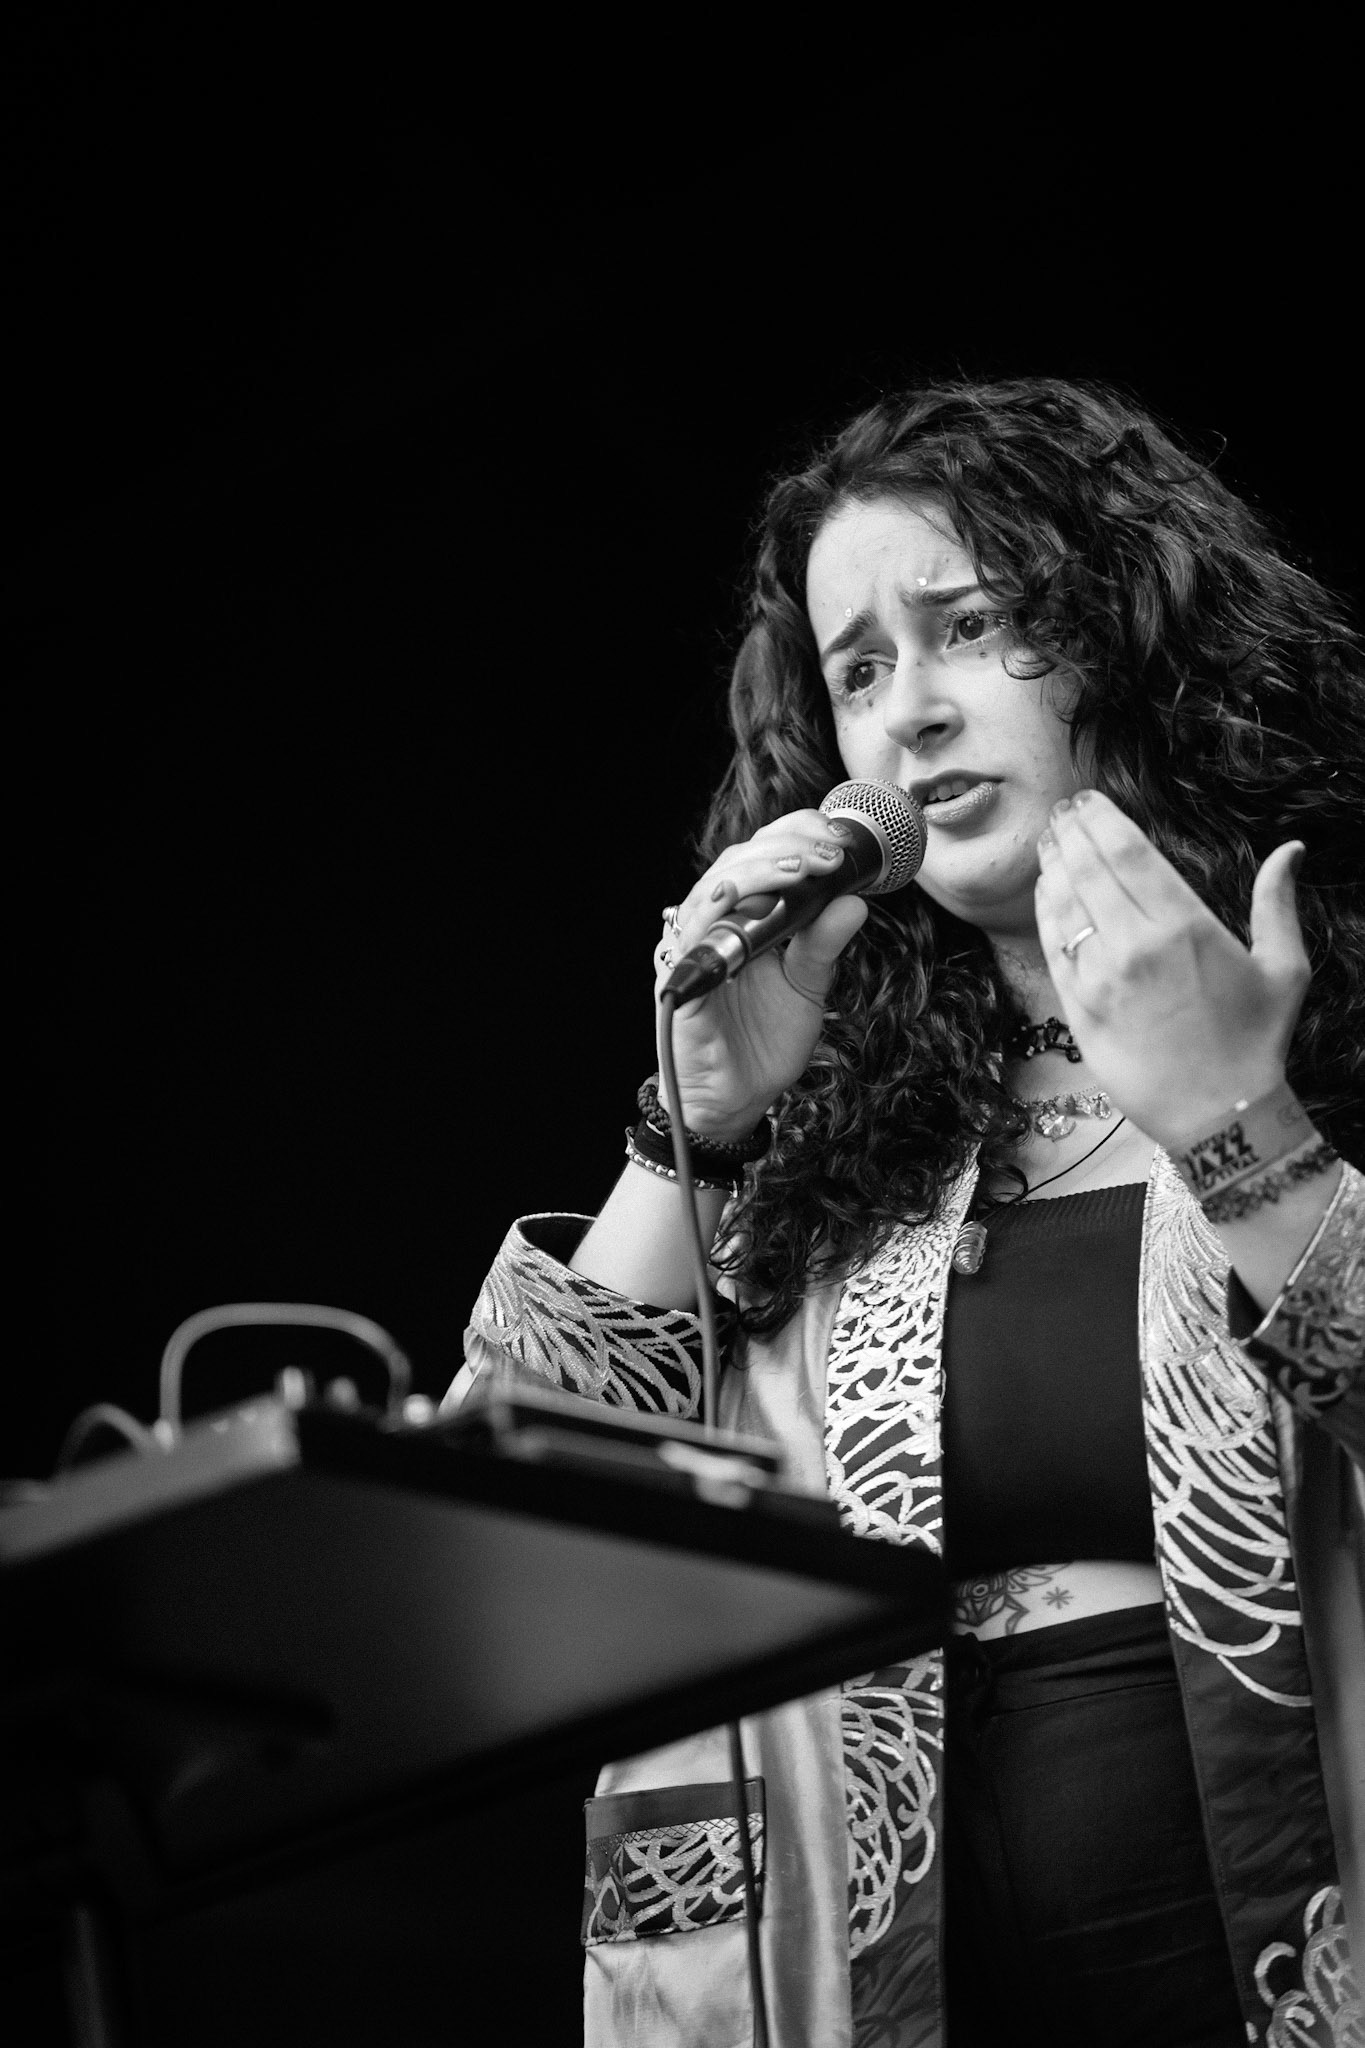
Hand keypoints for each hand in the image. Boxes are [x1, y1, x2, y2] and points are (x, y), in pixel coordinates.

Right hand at [655, 811, 868, 1136]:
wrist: (737, 1100)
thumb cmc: (763, 1041)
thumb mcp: (807, 985)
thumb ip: (825, 943)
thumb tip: (856, 901)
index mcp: (744, 917)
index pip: (761, 855)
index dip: (795, 835)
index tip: (838, 838)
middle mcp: (714, 924)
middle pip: (740, 861)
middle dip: (788, 847)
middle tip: (831, 853)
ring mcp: (694, 949)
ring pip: (716, 887)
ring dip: (761, 870)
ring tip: (803, 866)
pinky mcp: (680, 981)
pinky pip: (690, 938)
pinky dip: (713, 912)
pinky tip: (737, 895)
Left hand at [1034, 791, 1310, 1147]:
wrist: (1218, 1116)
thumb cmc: (1255, 1041)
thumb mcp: (1284, 969)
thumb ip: (1277, 903)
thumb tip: (1291, 849)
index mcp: (1185, 926)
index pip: (1128, 852)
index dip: (1101, 819)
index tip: (1087, 801)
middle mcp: (1135, 945)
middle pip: (1088, 869)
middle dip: (1071, 832)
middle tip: (1062, 812)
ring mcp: (1100, 978)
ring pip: (1063, 904)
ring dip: (1052, 865)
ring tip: (1050, 843)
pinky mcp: (1077, 1009)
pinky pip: (1053, 947)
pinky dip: (1045, 912)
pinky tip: (1046, 892)